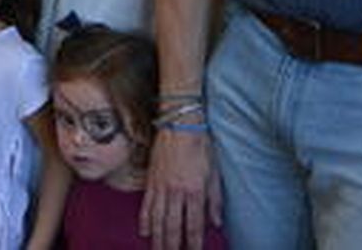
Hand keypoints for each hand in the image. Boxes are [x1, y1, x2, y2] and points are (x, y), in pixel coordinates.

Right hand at [141, 127, 220, 249]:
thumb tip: (217, 222)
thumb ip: (215, 200)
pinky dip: (145, 220)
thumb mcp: (215, 173)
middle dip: (172, 246)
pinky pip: (146, 205)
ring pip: (157, 219)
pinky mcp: (151, 180)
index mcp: (195, 191)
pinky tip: (145, 232)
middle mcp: (176, 192)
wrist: (179, 124)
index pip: (194, 225)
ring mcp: (161, 187)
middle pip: (173, 227)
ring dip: (158, 239)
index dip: (194, 243)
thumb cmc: (201, 146)